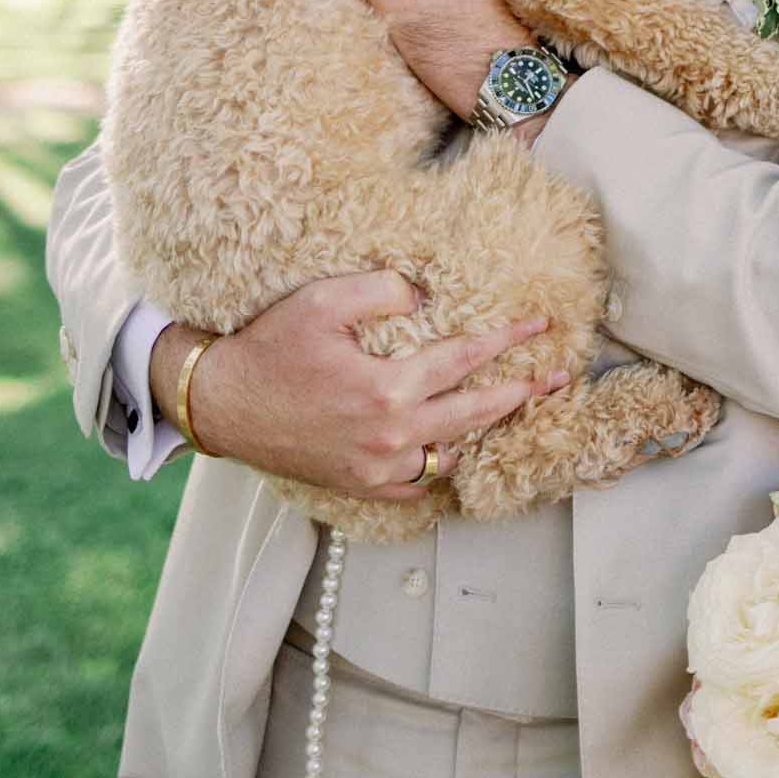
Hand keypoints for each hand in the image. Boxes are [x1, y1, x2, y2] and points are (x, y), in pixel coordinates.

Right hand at [150, 274, 566, 496]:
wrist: (221, 404)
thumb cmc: (269, 349)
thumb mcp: (322, 301)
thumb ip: (381, 290)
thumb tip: (424, 296)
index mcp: (387, 389)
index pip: (466, 359)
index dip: (508, 341)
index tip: (540, 327)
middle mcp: (390, 436)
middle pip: (476, 412)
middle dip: (523, 391)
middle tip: (557, 376)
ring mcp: (377, 468)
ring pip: (453, 453)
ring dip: (484, 429)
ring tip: (511, 406)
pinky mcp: (361, 486)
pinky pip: (420, 486)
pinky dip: (442, 469)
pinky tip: (455, 449)